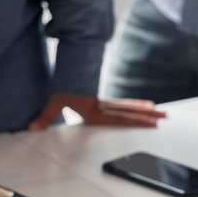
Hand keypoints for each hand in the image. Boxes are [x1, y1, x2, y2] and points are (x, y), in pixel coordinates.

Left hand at [28, 93, 165, 130]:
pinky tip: (144, 105)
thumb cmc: (62, 87)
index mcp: (96, 111)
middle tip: (164, 117)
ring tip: (160, 112)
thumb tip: (33, 127)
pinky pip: (124, 103)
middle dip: (148, 115)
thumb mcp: (53, 101)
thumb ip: (44, 116)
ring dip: (145, 110)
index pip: (121, 117)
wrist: (64, 69)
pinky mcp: (103, 99)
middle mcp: (104, 106)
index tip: (152, 123)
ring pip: (130, 106)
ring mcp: (105, 102)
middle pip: (131, 111)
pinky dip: (136, 105)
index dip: (138, 121)